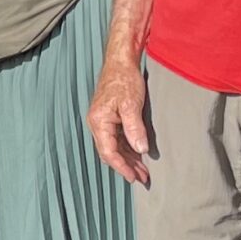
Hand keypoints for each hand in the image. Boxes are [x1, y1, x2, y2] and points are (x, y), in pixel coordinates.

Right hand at [87, 58, 151, 185]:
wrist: (121, 61)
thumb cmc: (124, 79)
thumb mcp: (131, 104)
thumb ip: (135, 128)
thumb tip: (140, 149)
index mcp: (99, 121)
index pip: (108, 151)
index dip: (121, 167)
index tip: (134, 177)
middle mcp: (97, 123)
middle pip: (110, 152)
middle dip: (126, 167)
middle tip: (142, 178)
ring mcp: (103, 121)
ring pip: (114, 147)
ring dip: (128, 159)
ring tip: (143, 170)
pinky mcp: (110, 118)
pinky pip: (117, 139)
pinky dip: (128, 148)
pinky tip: (138, 154)